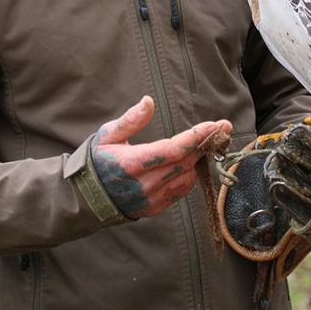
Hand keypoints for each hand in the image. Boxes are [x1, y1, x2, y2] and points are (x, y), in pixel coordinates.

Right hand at [91, 95, 231, 218]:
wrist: (86, 197)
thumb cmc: (98, 160)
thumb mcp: (108, 134)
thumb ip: (130, 119)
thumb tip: (148, 101)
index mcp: (133, 163)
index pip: (173, 149)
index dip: (197, 137)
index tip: (216, 124)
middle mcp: (145, 184)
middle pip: (186, 162)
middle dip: (206, 143)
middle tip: (223, 128)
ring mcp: (151, 199)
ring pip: (187, 177)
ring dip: (200, 159)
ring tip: (209, 142)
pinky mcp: (155, 208)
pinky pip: (181, 191)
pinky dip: (190, 175)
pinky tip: (192, 161)